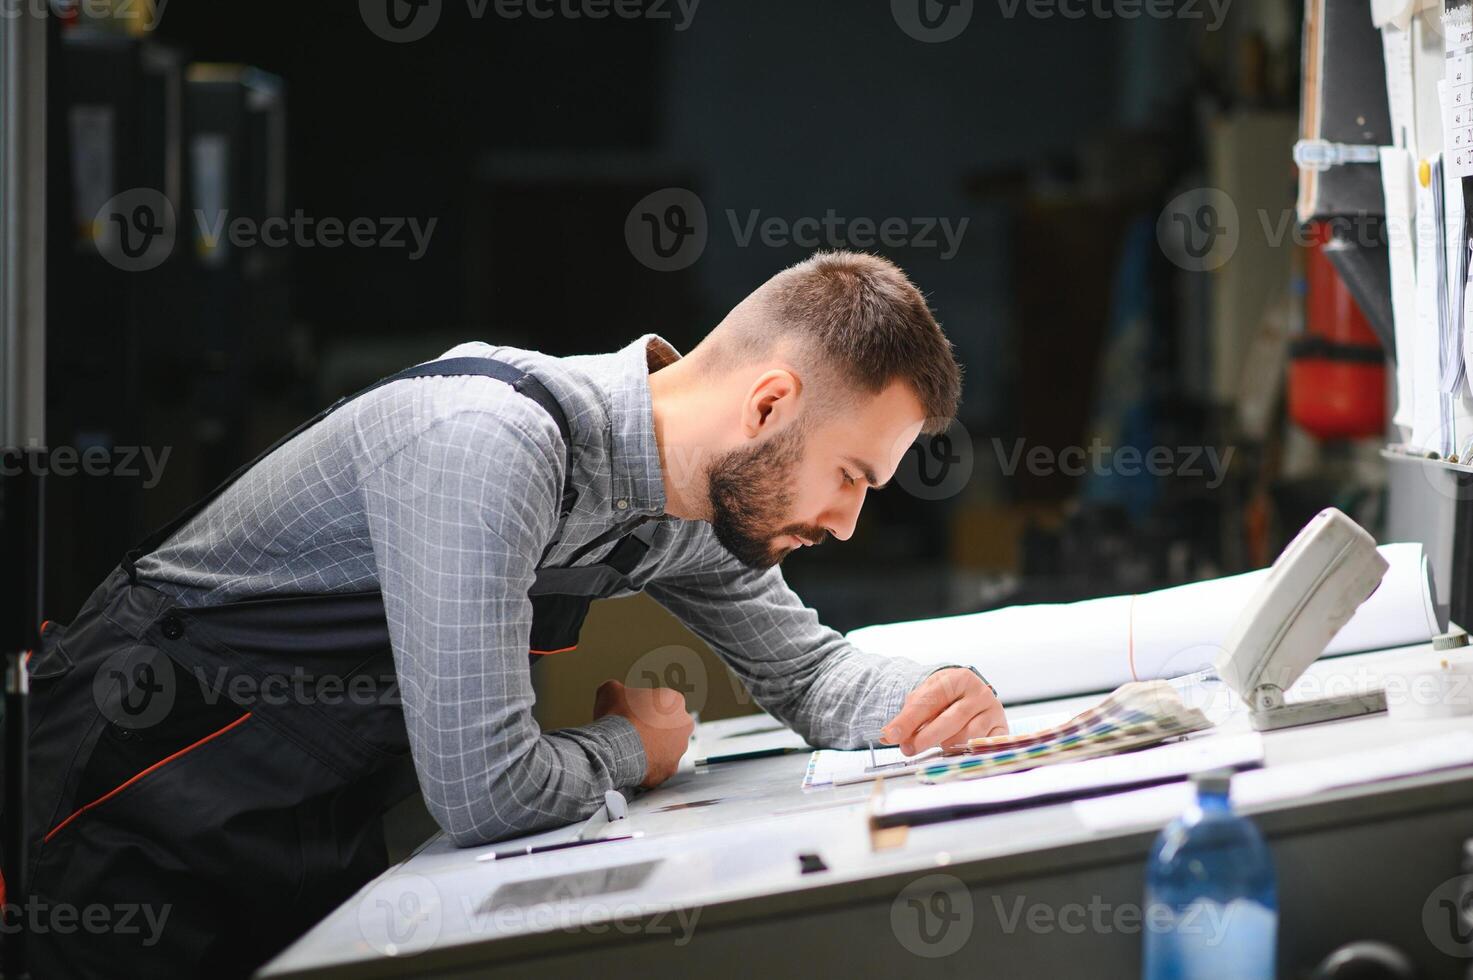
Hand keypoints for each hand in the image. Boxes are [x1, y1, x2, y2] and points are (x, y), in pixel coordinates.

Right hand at [593, 679, 693, 788]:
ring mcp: (679, 750)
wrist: (614, 748)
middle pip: (667, 726)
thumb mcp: (610, 690)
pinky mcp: (670, 770)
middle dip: (652, 729)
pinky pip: (658, 767)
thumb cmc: (616, 717)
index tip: (631, 713)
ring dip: (652, 748)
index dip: (644, 708)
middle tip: (632, 731)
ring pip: (665, 748)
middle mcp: (684, 725)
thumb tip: (613, 691)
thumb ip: (617, 689)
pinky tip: (632, 762)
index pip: (661, 703)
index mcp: (675, 701)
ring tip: (630, 748)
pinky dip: (647, 766)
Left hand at [881, 668, 1006, 754]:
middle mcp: (980, 693)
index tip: (891, 734)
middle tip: (907, 748)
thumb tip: (889, 735)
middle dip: (925, 737)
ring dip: (944, 744)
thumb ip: (909, 716)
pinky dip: (963, 750)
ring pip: (966, 735)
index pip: (930, 700)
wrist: (970, 695)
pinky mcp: (1001, 730)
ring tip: (933, 744)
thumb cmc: (946, 697)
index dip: (908, 720)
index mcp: (959, 678)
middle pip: (950, 719)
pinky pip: (980, 746)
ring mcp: (993, 711)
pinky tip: (951, 749)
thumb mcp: (926, 697)